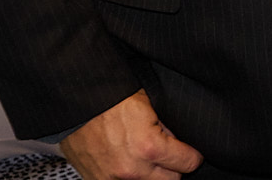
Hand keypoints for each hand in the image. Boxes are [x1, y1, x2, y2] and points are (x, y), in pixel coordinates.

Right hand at [60, 91, 201, 179]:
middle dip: (174, 168)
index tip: (191, 154)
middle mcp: (131, 169)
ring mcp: (112, 179)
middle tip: (170, 156)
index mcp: (149, 148)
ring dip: (152, 175)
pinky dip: (131, 178)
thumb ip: (167, 130)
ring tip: (148, 160)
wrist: (79, 103)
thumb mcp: (152, 107)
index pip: (187, 163)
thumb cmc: (113, 99)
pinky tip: (131, 165)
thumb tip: (179, 144)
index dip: (192, 156)